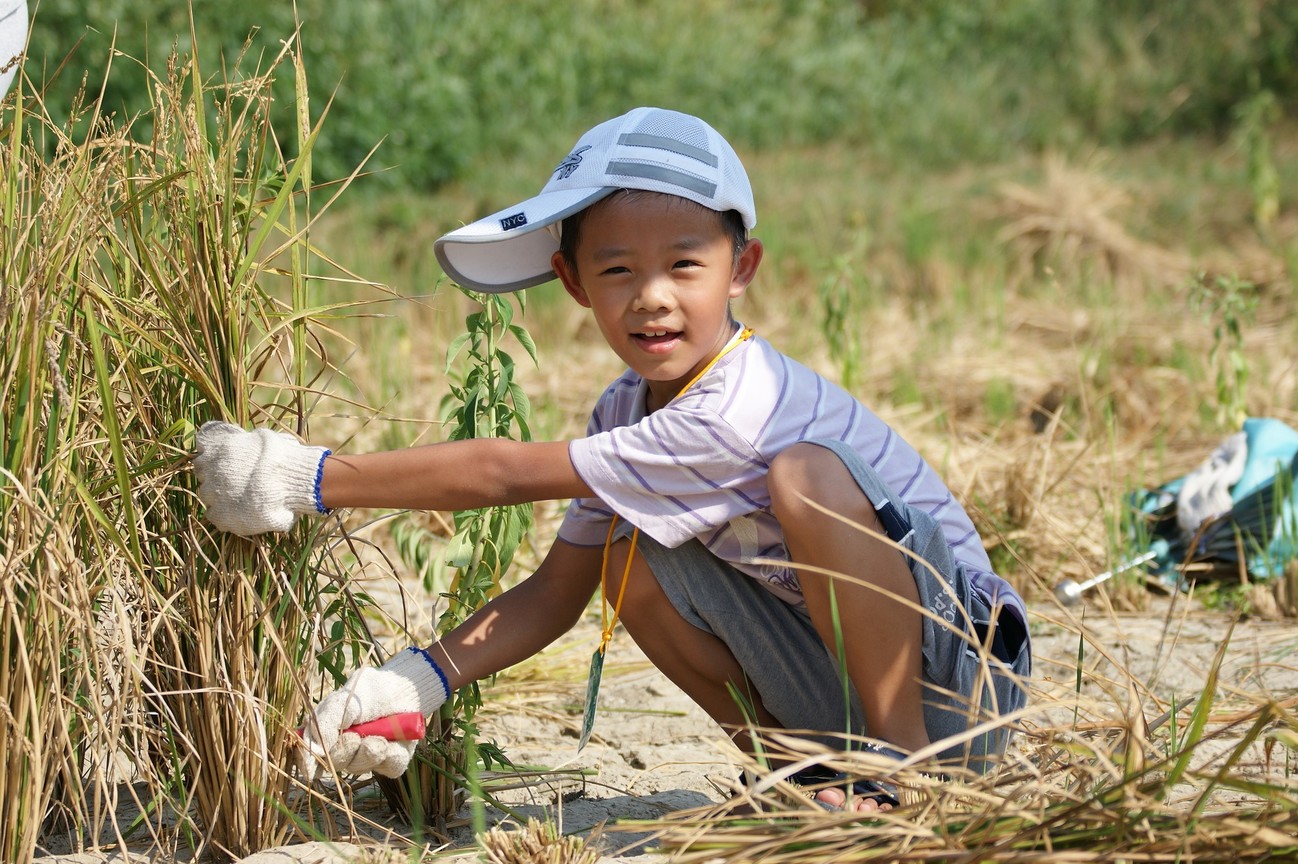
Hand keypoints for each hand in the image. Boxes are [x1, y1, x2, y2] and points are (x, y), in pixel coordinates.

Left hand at [193, 421, 330, 536]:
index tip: (229, 459)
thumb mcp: (262, 437)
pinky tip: (243, 511)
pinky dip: (226, 514)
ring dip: (221, 495)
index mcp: (218, 447)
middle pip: (204, 474)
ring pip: (208, 495)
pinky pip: (214, 514)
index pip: (204, 448)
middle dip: (218, 476)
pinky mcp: (220, 515)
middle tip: (239, 480)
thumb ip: (244, 440)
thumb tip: (241, 439)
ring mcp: (212, 494)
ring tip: (244, 498)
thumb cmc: (283, 456)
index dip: (216, 455)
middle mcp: (209, 470)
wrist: (292, 482)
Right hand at [297, 647, 450, 780]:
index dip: (308, 761)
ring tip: (378, 736)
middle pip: (335, 765)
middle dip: (345, 751)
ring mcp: (368, 756)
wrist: (405, 687)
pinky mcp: (391, 760)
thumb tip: (309, 747)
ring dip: (369, 751)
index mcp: (327, 735)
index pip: (308, 756)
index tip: (314, 760)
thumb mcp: (344, 700)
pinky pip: (390, 766)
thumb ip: (325, 722)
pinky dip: (393, 753)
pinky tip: (395, 739)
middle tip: (355, 735)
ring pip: (361, 768)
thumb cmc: (371, 691)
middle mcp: (345, 750)